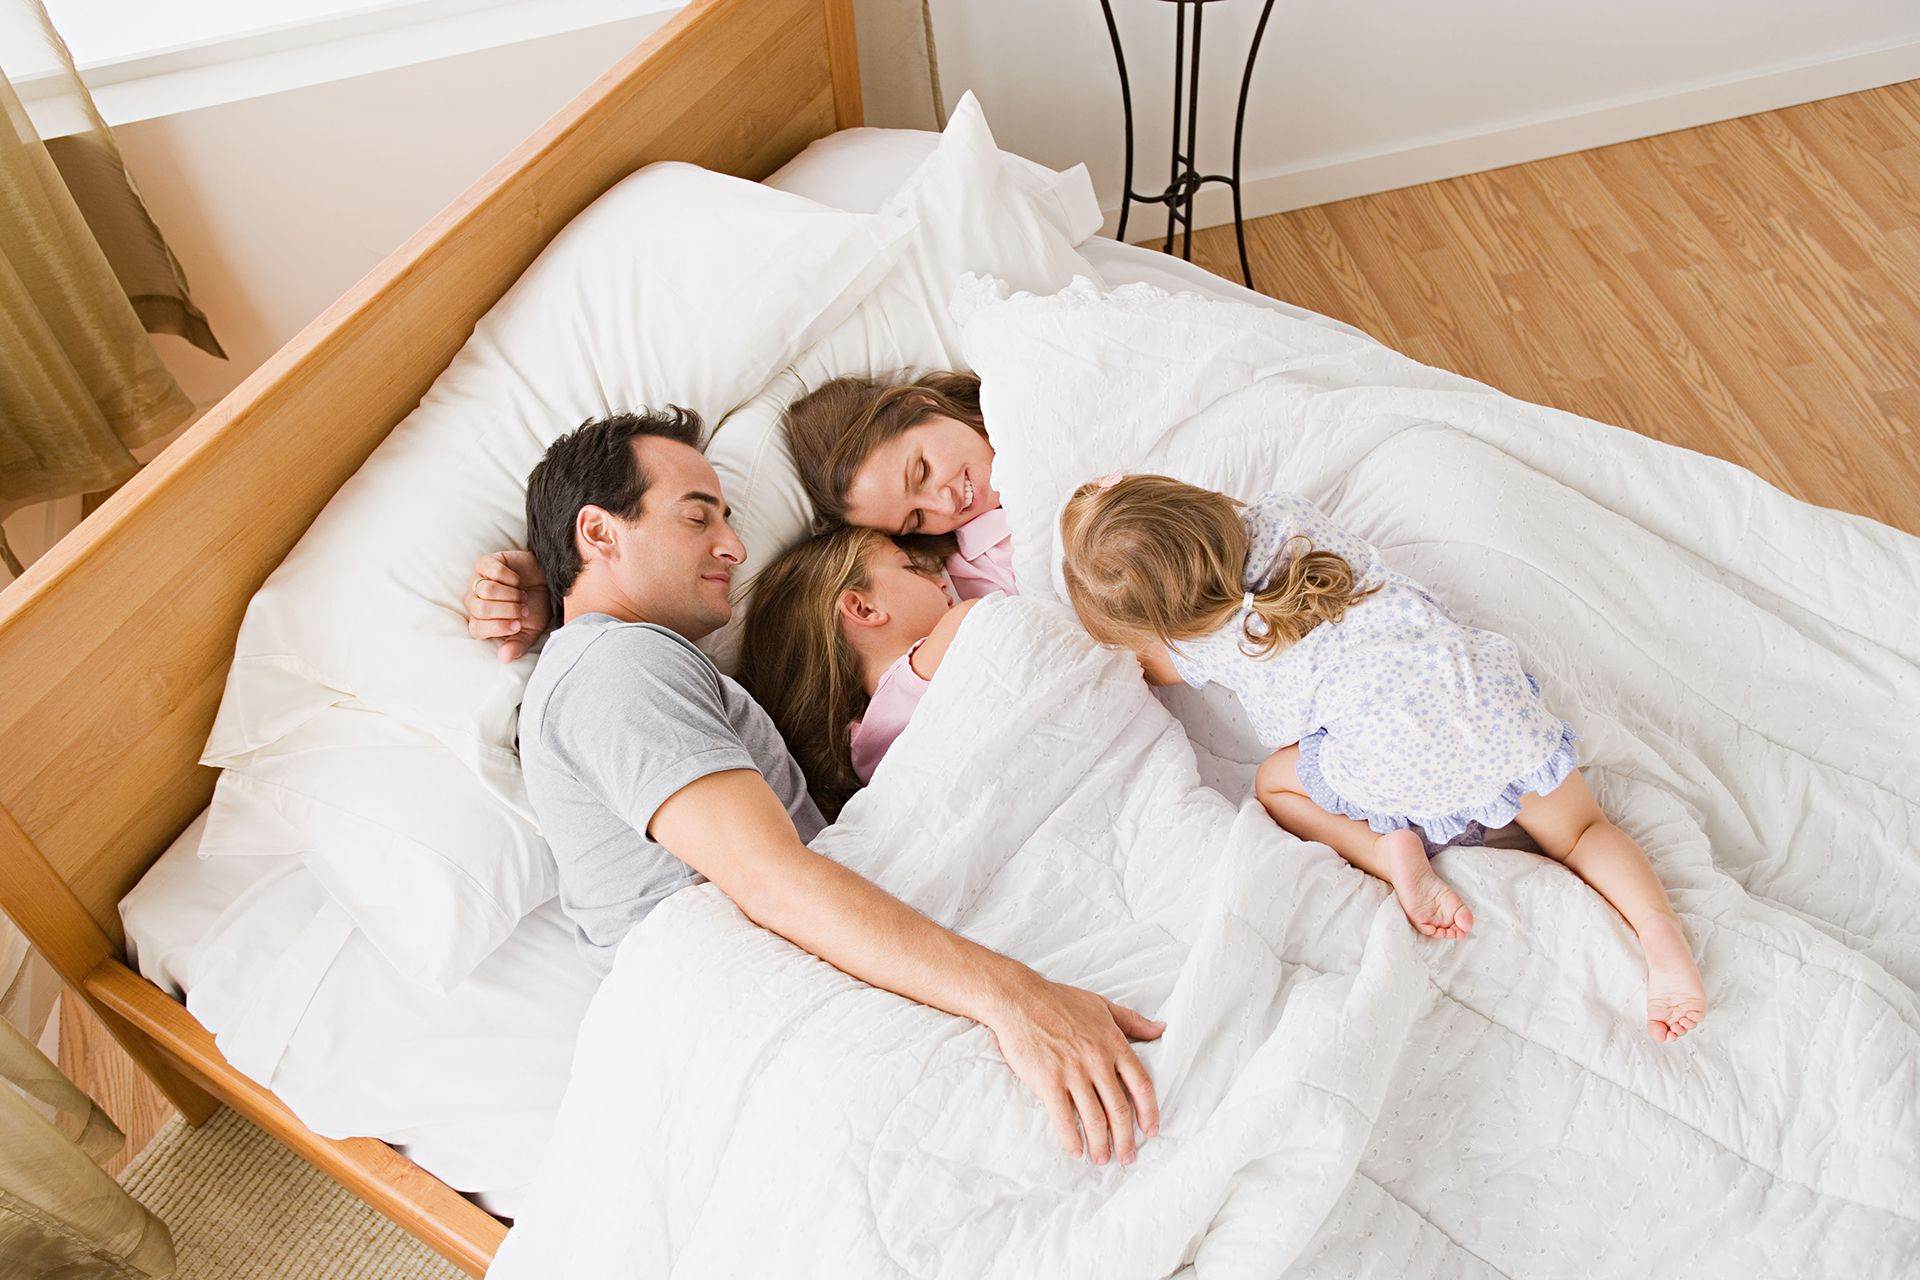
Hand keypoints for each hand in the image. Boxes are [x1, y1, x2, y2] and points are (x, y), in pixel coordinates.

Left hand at [465, 549, 548, 661]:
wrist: (546, 582)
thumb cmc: (535, 607)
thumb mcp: (530, 631)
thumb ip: (517, 645)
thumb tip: (504, 658)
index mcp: (480, 621)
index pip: (477, 629)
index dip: (498, 627)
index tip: (518, 625)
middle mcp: (474, 601)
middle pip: (481, 608)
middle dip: (507, 610)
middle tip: (523, 610)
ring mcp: (478, 580)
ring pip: (486, 590)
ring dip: (511, 595)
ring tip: (522, 596)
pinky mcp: (487, 563)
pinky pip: (493, 571)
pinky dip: (511, 578)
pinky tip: (518, 581)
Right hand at [984, 975, 1164, 1166]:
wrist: (1019, 999)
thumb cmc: (1060, 1001)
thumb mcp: (1102, 1006)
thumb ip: (1133, 1021)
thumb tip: (1161, 1029)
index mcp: (1113, 1043)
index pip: (1141, 1084)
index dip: (1149, 1111)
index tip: (1151, 1130)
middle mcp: (1097, 1060)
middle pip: (1120, 1109)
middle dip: (1126, 1139)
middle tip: (1127, 1157)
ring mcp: (1073, 1072)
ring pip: (1095, 1118)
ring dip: (1101, 1144)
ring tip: (1102, 1158)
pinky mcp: (1049, 1081)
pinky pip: (1064, 1117)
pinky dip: (1072, 1139)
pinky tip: (1076, 1151)